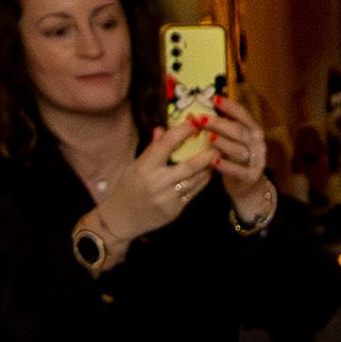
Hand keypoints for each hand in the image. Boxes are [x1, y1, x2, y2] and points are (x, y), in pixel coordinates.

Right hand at [85, 132, 216, 266]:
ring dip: (208, 168)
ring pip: (195, 180)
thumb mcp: (135, 166)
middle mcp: (157, 182)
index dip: (182, 132)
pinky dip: (203, 181)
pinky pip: (194, 193)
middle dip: (207, 154)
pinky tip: (207, 173)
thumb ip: (151, 149)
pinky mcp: (175, 210)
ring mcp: (168, 198)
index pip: (166, 145)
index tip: (194, 123)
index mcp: (145, 167)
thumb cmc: (128, 188)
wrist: (122, 218)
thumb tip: (162, 129)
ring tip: (216, 157)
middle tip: (217, 144)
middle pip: (189, 165)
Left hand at [196, 97, 280, 227]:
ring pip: (240, 150)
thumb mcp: (232, 141)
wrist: (247, 187)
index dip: (231, 107)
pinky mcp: (251, 177)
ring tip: (209, 138)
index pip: (244, 116)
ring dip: (224, 143)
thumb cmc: (234, 159)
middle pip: (240, 132)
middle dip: (221, 125)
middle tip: (203, 120)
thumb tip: (200, 112)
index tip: (215, 99)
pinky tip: (214, 162)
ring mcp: (256, 161)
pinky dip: (228, 167)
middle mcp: (257, 144)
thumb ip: (222, 128)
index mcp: (253, 132)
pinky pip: (240, 171)